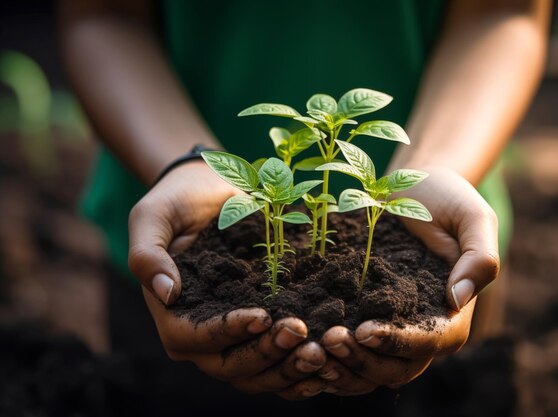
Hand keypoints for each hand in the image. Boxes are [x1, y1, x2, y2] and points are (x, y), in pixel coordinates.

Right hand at [128, 161, 324, 392]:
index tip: (261, 316)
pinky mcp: (261, 329)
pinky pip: (279, 360)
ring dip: (289, 367)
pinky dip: (300, 366)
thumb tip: (166, 293)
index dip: (226, 334)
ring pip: (258, 371)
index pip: (193, 339)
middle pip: (231, 365)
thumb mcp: (152, 217)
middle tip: (300, 332)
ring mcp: (234, 335)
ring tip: (320, 350)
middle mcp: (202, 334)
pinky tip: (328, 357)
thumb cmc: (177, 203)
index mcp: (171, 314)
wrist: (210, 193)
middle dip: (266, 354)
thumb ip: (148, 253)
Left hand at [306, 166, 499, 395]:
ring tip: (313, 349)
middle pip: (396, 368)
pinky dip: (331, 360)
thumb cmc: (447, 200)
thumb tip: (458, 298)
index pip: (430, 343)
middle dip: (363, 361)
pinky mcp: (365, 319)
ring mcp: (392, 328)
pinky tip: (305, 349)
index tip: (364, 330)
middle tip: (329, 340)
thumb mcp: (473, 217)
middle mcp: (423, 330)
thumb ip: (479, 257)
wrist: (413, 188)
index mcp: (453, 313)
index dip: (397, 342)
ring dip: (343, 367)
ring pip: (370, 370)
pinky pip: (351, 353)